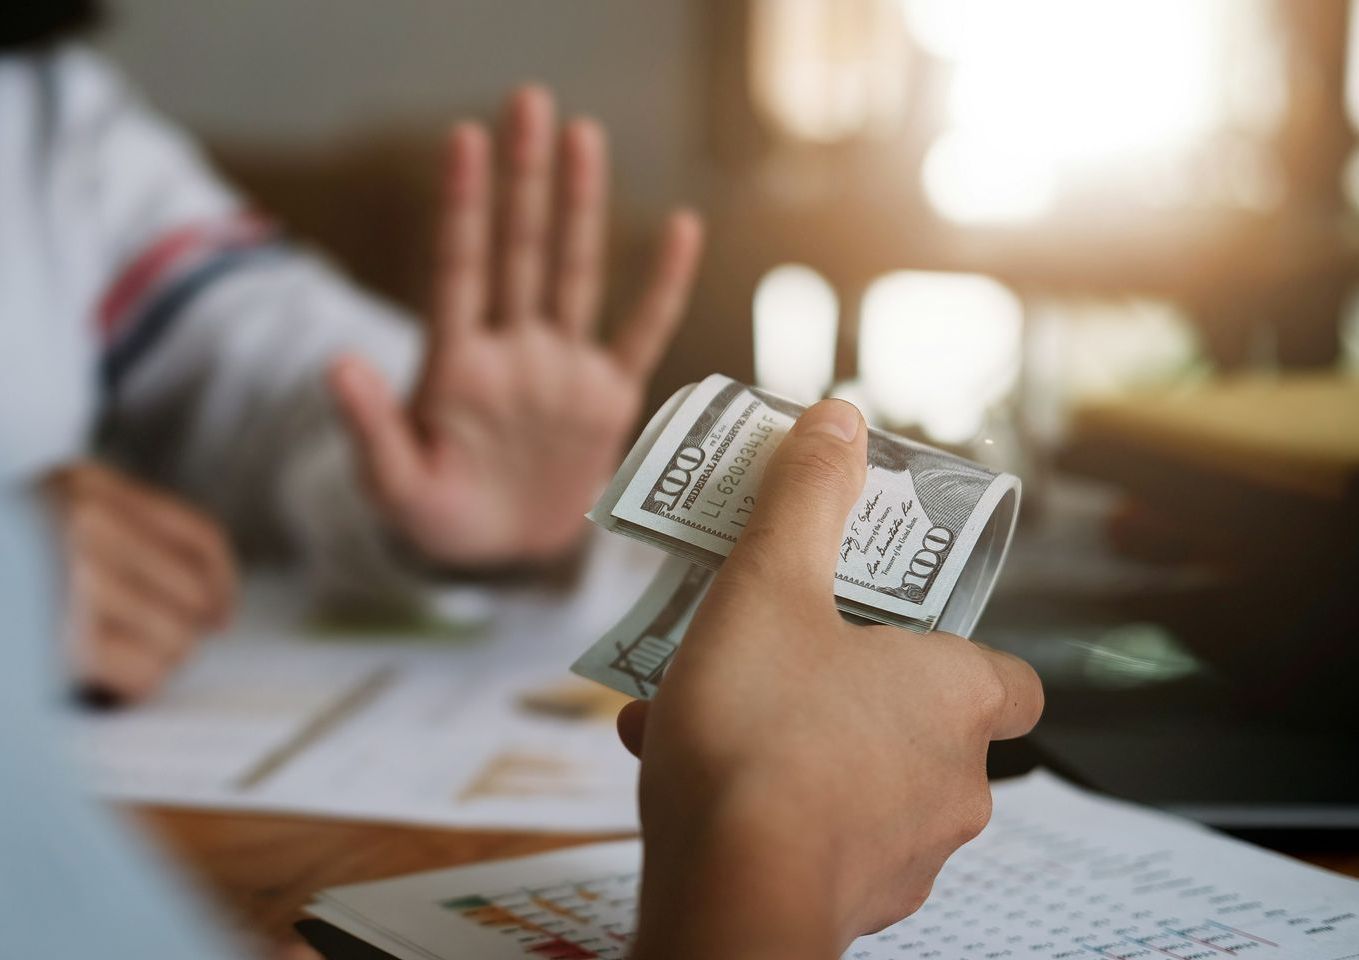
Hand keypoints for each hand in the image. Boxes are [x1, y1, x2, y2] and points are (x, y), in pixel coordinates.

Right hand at [42, 462, 235, 702]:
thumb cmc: (4, 558)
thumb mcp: (44, 515)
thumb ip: (112, 532)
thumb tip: (208, 606)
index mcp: (84, 485)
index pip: (195, 535)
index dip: (219, 583)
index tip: (220, 613)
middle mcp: (84, 521)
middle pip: (191, 597)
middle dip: (173, 633)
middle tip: (130, 648)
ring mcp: (73, 575)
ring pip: (175, 640)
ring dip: (149, 663)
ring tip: (104, 662)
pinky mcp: (65, 635)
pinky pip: (143, 674)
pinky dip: (130, 688)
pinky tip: (100, 683)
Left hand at [329, 86, 703, 566]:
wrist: (501, 555)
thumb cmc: (439, 518)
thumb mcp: (395, 486)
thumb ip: (372, 429)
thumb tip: (335, 364)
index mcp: (457, 365)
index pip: (460, 269)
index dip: (464, 206)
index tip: (464, 139)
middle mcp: (513, 350)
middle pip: (520, 251)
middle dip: (524, 179)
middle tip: (529, 102)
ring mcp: (561, 367)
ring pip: (574, 273)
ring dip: (581, 207)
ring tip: (584, 135)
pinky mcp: (607, 396)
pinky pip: (641, 331)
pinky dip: (661, 284)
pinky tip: (681, 228)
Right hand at [619, 400, 1043, 959]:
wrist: (726, 897)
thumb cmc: (762, 736)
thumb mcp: (772, 585)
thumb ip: (808, 498)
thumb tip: (841, 420)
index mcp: (957, 702)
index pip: (1010, 679)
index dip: (960, 648)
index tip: (896, 626)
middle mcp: (950, 785)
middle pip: (913, 720)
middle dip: (840, 681)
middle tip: (775, 647)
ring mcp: (903, 853)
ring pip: (849, 774)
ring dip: (786, 734)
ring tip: (700, 703)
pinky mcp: (843, 901)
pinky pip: (808, 828)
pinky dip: (759, 794)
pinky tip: (678, 764)